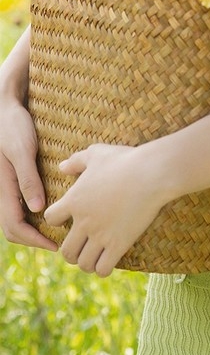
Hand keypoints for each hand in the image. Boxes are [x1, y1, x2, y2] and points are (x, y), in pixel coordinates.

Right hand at [0, 97, 57, 251]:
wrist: (5, 109)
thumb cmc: (13, 126)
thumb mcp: (23, 150)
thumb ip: (28, 179)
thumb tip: (37, 210)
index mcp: (2, 188)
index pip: (14, 226)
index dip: (34, 240)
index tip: (55, 245)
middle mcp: (2, 192)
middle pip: (13, 228)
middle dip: (33, 239)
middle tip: (59, 242)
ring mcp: (6, 187)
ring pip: (15, 218)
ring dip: (33, 229)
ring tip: (58, 230)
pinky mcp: (12, 180)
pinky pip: (19, 205)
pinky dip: (33, 215)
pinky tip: (52, 210)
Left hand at [44, 143, 168, 276]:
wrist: (151, 173)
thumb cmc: (125, 160)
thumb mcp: (97, 154)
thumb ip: (77, 161)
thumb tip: (62, 168)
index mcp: (74, 200)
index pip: (50, 219)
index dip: (57, 220)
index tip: (67, 218)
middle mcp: (83, 221)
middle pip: (66, 251)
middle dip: (72, 252)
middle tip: (81, 247)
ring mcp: (101, 235)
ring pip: (83, 263)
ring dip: (87, 263)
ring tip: (95, 257)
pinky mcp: (119, 244)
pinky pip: (103, 268)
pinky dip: (103, 268)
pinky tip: (110, 260)